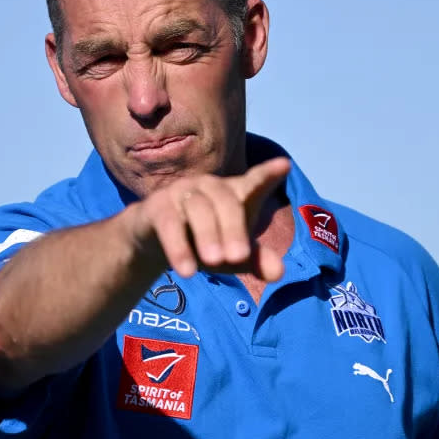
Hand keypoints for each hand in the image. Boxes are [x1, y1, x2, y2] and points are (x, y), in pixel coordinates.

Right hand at [127, 157, 291, 280]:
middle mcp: (210, 187)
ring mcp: (182, 191)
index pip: (254, 181)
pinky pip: (169, 223)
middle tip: (240, 257)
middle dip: (234, 228)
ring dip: (208, 235)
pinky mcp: (158, 205)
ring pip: (199, 208)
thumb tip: (279, 273)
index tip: (284, 165)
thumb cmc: (203, 241)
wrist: (154, 241)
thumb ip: (255, 260)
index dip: (267, 174)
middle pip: (227, 201)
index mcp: (234, 194)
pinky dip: (179, 247)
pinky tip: (187, 270)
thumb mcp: (231, 255)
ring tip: (215, 262)